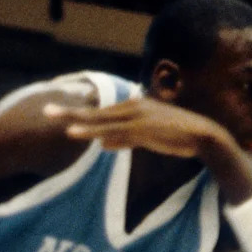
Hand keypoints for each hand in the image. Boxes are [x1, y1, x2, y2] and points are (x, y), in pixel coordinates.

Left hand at [44, 97, 230, 160]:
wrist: (204, 135)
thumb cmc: (178, 137)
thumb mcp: (147, 137)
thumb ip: (123, 139)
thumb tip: (101, 144)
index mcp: (135, 106)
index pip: (103, 111)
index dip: (81, 113)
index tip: (62, 113)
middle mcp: (134, 108)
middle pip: (97, 112)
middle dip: (71, 112)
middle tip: (47, 110)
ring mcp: (138, 118)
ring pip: (103, 122)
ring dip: (80, 123)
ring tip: (58, 123)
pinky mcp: (144, 129)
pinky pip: (116, 132)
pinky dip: (97, 133)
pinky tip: (82, 136)